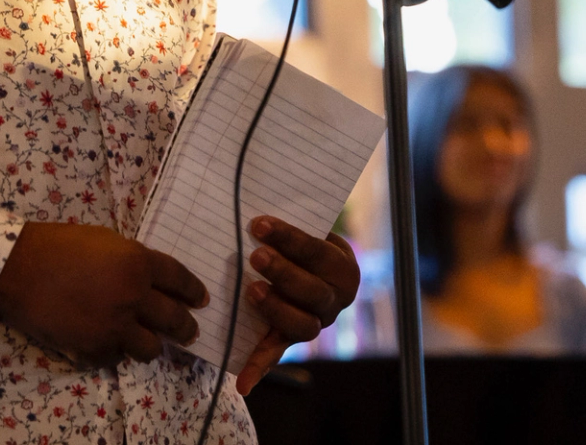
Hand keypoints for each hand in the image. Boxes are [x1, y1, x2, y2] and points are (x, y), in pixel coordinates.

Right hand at [0, 221, 209, 366]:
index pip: (180, 280)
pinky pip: (116, 358)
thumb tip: (148, 278)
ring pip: (150, 348)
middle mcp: (134, 297)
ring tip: (146, 341)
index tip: (200, 300)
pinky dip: (115, 352)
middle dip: (186, 327)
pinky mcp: (93, 348)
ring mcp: (114, 327)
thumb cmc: (58, 245)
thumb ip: (131, 260)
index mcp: (138, 263)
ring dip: (150, 344)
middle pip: (174, 320)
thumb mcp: (104, 240)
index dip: (193, 291)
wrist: (18, 268)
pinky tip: (109, 344)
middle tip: (189, 331)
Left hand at [234, 216, 359, 394]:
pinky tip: (243, 382)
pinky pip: (276, 354)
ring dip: (276, 310)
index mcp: (343, 268)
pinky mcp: (289, 339)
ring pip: (302, 326)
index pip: (318, 253)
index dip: (290, 239)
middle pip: (313, 292)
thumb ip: (293, 220)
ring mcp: (313, 323)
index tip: (260, 224)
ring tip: (251, 291)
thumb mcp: (308, 225)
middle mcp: (334, 301)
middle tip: (256, 256)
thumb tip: (259, 203)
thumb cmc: (300, 239)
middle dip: (284, 273)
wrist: (308, 264)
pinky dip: (259, 368)